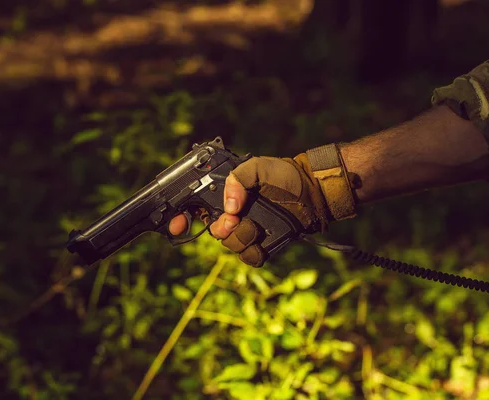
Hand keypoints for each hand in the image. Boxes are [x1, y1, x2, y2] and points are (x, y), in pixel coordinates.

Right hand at [168, 155, 333, 266]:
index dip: (180, 217)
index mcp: (225, 194)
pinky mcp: (262, 245)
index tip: (176, 226)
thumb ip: (239, 178)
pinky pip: (249, 257)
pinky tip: (263, 239)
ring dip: (241, 237)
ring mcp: (247, 230)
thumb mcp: (258, 166)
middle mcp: (232, 214)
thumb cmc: (285, 175)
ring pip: (230, 245)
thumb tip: (229, 207)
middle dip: (218, 228)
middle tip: (231, 221)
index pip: (194, 207)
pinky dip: (254, 252)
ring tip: (255, 226)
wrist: (312, 192)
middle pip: (211, 230)